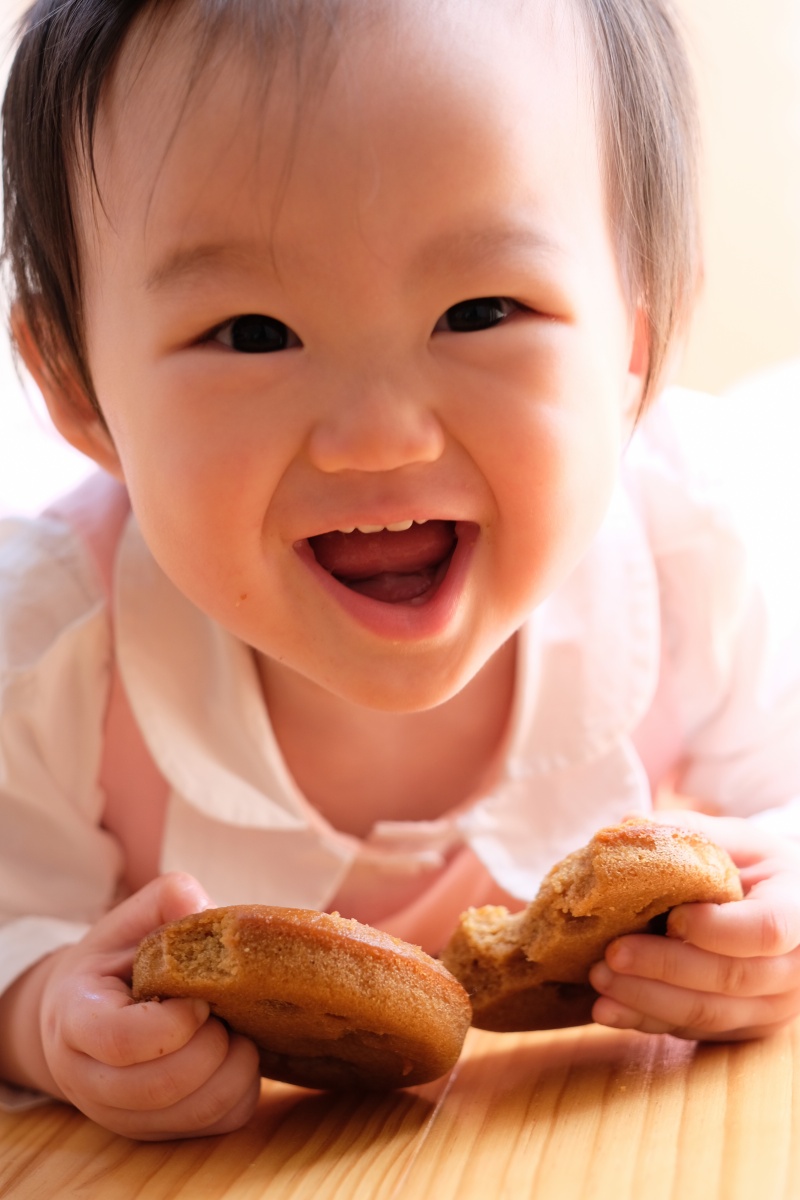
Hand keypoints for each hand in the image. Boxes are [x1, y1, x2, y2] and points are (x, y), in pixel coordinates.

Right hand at [38, 873, 260, 1138]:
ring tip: (233, 1030)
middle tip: (223, 1013)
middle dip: (213, 1045)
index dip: (174, 1022)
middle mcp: (90, 1079)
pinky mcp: (157, 1132)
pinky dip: (243, 1089)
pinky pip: (217, 1125)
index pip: (122, 1041)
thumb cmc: (119, 961)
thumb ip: (169, 900)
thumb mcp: (133, 920)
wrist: (93, 1013)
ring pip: (195, 1113)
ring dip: (235, 1067)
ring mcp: (122, 1114)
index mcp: (75, 1018)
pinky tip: (234, 1054)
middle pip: (163, 1085)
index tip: (199, 998)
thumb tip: (212, 910)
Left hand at [588, 811, 799, 1040]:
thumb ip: (691, 832)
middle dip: (664, 967)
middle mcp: (793, 969)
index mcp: (798, 911)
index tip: (671, 918)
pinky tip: (606, 1008)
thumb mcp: (736, 839)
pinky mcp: (742, 1028)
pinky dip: (646, 1021)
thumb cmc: (757, 869)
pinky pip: (694, 1031)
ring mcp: (771, 1006)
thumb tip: (631, 825)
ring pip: (708, 1013)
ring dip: (647, 999)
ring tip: (599, 978)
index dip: (717, 930)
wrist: (784, 909)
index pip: (765, 930)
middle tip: (612, 953)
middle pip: (729, 978)